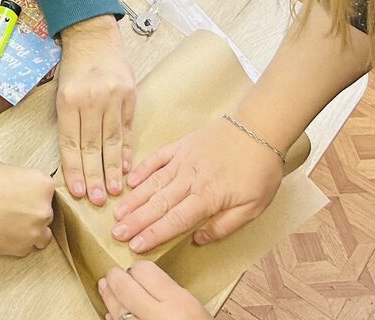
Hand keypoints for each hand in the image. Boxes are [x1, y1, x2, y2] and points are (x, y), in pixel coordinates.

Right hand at [0, 161, 54, 255]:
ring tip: (7, 224)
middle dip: (31, 213)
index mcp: (42, 184)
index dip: (33, 195)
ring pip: (40, 235)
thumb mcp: (5, 170)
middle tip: (11, 210)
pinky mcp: (20, 248)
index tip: (22, 197)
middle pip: (45, 214)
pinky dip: (15, 243)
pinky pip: (25, 248)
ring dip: (28, 231)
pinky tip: (0, 232)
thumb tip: (22, 189)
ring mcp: (34, 231)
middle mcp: (44, 209)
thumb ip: (22, 182)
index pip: (47, 193)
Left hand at [56, 16, 135, 205]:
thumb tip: (74, 159)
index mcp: (68, 100)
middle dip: (95, 176)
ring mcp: (112, 97)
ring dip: (113, 169)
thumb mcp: (61, 90)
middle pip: (92, 146)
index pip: (71, 142)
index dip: (75, 169)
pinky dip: (127, 149)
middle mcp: (91, 99)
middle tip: (98, 201)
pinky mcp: (130, 94)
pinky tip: (126, 167)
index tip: (78, 192)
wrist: (92, 33)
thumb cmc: (73, 65)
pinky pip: (127, 128)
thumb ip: (69, 121)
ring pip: (112, 140)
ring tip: (115, 191)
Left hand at [98, 262, 209, 319]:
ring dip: (109, 295)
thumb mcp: (194, 310)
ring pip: (115, 307)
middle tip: (113, 274)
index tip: (138, 271)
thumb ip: (170, 293)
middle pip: (124, 286)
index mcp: (179, 303)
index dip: (139, 269)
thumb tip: (143, 279)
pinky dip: (113, 318)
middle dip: (115, 277)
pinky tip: (112, 314)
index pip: (146, 271)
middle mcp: (158, 317)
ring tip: (105, 287)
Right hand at [112, 118, 282, 253]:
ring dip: (134, 199)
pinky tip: (130, 180)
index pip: (175, 220)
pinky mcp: (181, 145)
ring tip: (117, 213)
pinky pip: (157, 158)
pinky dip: (142, 169)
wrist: (259, 128)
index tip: (135, 246)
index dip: (154, 234)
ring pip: (153, 183)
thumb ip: (225, 226)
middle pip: (158, 204)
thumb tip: (198, 239)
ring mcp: (183, 160)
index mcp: (208, 196)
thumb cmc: (260, 170)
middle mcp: (190, 179)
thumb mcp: (253, 207)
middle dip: (136, 221)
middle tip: (115, 233)